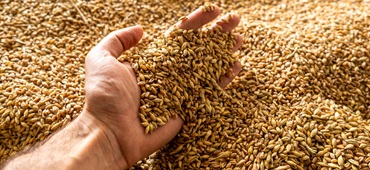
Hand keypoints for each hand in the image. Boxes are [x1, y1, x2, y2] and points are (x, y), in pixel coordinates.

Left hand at [82, 4, 242, 167]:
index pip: (179, 35)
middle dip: (217, 33)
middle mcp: (169, 71)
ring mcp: (180, 89)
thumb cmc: (104, 96)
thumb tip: (141, 29)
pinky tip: (236, 66)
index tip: (213, 10)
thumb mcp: (100, 59)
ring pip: (207, 66)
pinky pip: (209, 90)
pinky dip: (224, 79)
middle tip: (235, 20)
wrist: (111, 132)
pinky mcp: (187, 106)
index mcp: (153, 59)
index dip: (197, 22)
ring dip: (224, 52)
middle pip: (198, 47)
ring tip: (239, 40)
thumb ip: (117, 40)